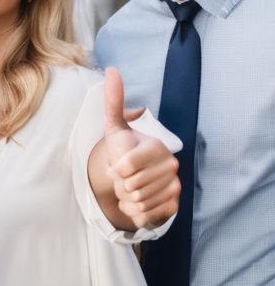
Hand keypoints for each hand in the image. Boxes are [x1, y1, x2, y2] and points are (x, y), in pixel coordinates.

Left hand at [95, 68, 180, 230]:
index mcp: (157, 147)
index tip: (117, 164)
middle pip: (130, 186)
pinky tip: (137, 200)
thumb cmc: (123, 150)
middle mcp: (171, 166)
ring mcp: (174, 186)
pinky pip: (143, 214)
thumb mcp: (114, 126)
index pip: (125, 167)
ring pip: (136, 200)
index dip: (114, 169)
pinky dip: (133, 210)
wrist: (133, 176)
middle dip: (120, 184)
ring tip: (130, 186)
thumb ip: (113, 100)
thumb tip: (111, 70)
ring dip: (125, 196)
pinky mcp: (173, 205)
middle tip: (124, 176)